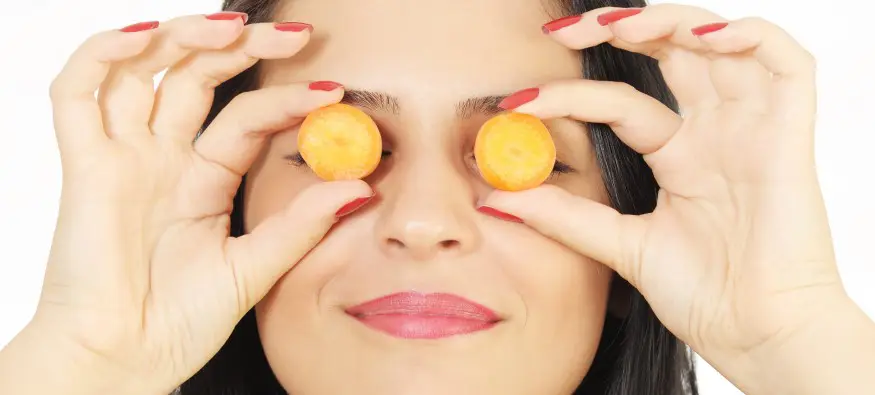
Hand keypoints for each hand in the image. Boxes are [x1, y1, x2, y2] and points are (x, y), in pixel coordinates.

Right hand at [25, 14, 370, 393]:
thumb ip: (301, 226)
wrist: (126, 362)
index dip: (286, 99)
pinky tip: (145, 38)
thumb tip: (360, 187)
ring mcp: (123, 158)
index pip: (245, 118)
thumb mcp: (254, 267)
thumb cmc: (181, 322)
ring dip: (185, 37)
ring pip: (143, 71)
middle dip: (244, 47)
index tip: (334, 92)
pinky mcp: (83, 167)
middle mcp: (163, 159)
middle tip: (296, 35)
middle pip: (197, 77)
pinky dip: (101, 56)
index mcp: (203, 181)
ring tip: (235, 27)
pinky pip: (75, 94)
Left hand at [481, 4, 848, 391]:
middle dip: (620, 30)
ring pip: (722, 45)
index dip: (571, 97)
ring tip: (618, 26)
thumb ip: (565, 217)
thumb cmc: (704, 296)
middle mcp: (715, 134)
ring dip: (672, 22)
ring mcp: (752, 130)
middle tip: (562, 32)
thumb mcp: (620, 246)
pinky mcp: (790, 136)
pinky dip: (752, 36)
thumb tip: (497, 196)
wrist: (757, 337)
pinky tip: (705, 37)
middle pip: (672, 55)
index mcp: (678, 158)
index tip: (517, 105)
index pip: (620, 106)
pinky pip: (787, 64)